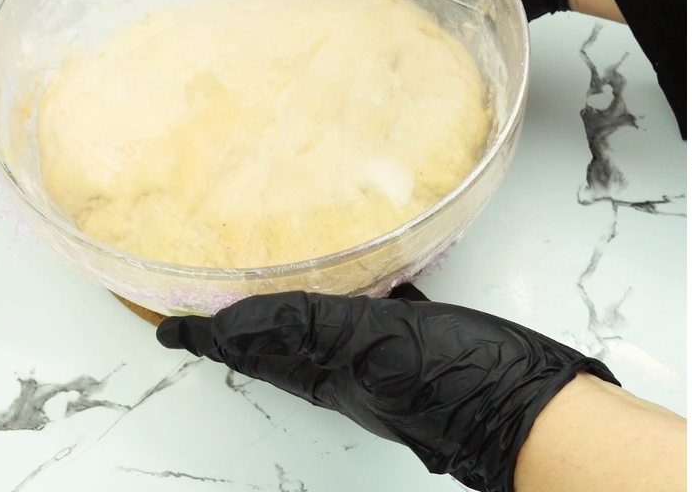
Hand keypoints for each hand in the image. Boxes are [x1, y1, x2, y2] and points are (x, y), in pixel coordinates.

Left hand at [156, 291, 615, 491]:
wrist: (525, 413)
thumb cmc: (453, 381)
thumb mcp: (372, 345)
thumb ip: (309, 326)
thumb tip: (233, 319)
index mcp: (326, 371)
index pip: (250, 350)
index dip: (206, 338)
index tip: (166, 328)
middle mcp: (349, 370)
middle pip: (278, 348)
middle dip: (240, 329)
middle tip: (208, 310)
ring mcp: (388, 362)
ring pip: (325, 333)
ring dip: (295, 314)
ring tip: (276, 288)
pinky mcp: (425, 349)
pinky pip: (379, 318)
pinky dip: (364, 299)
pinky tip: (379, 278)